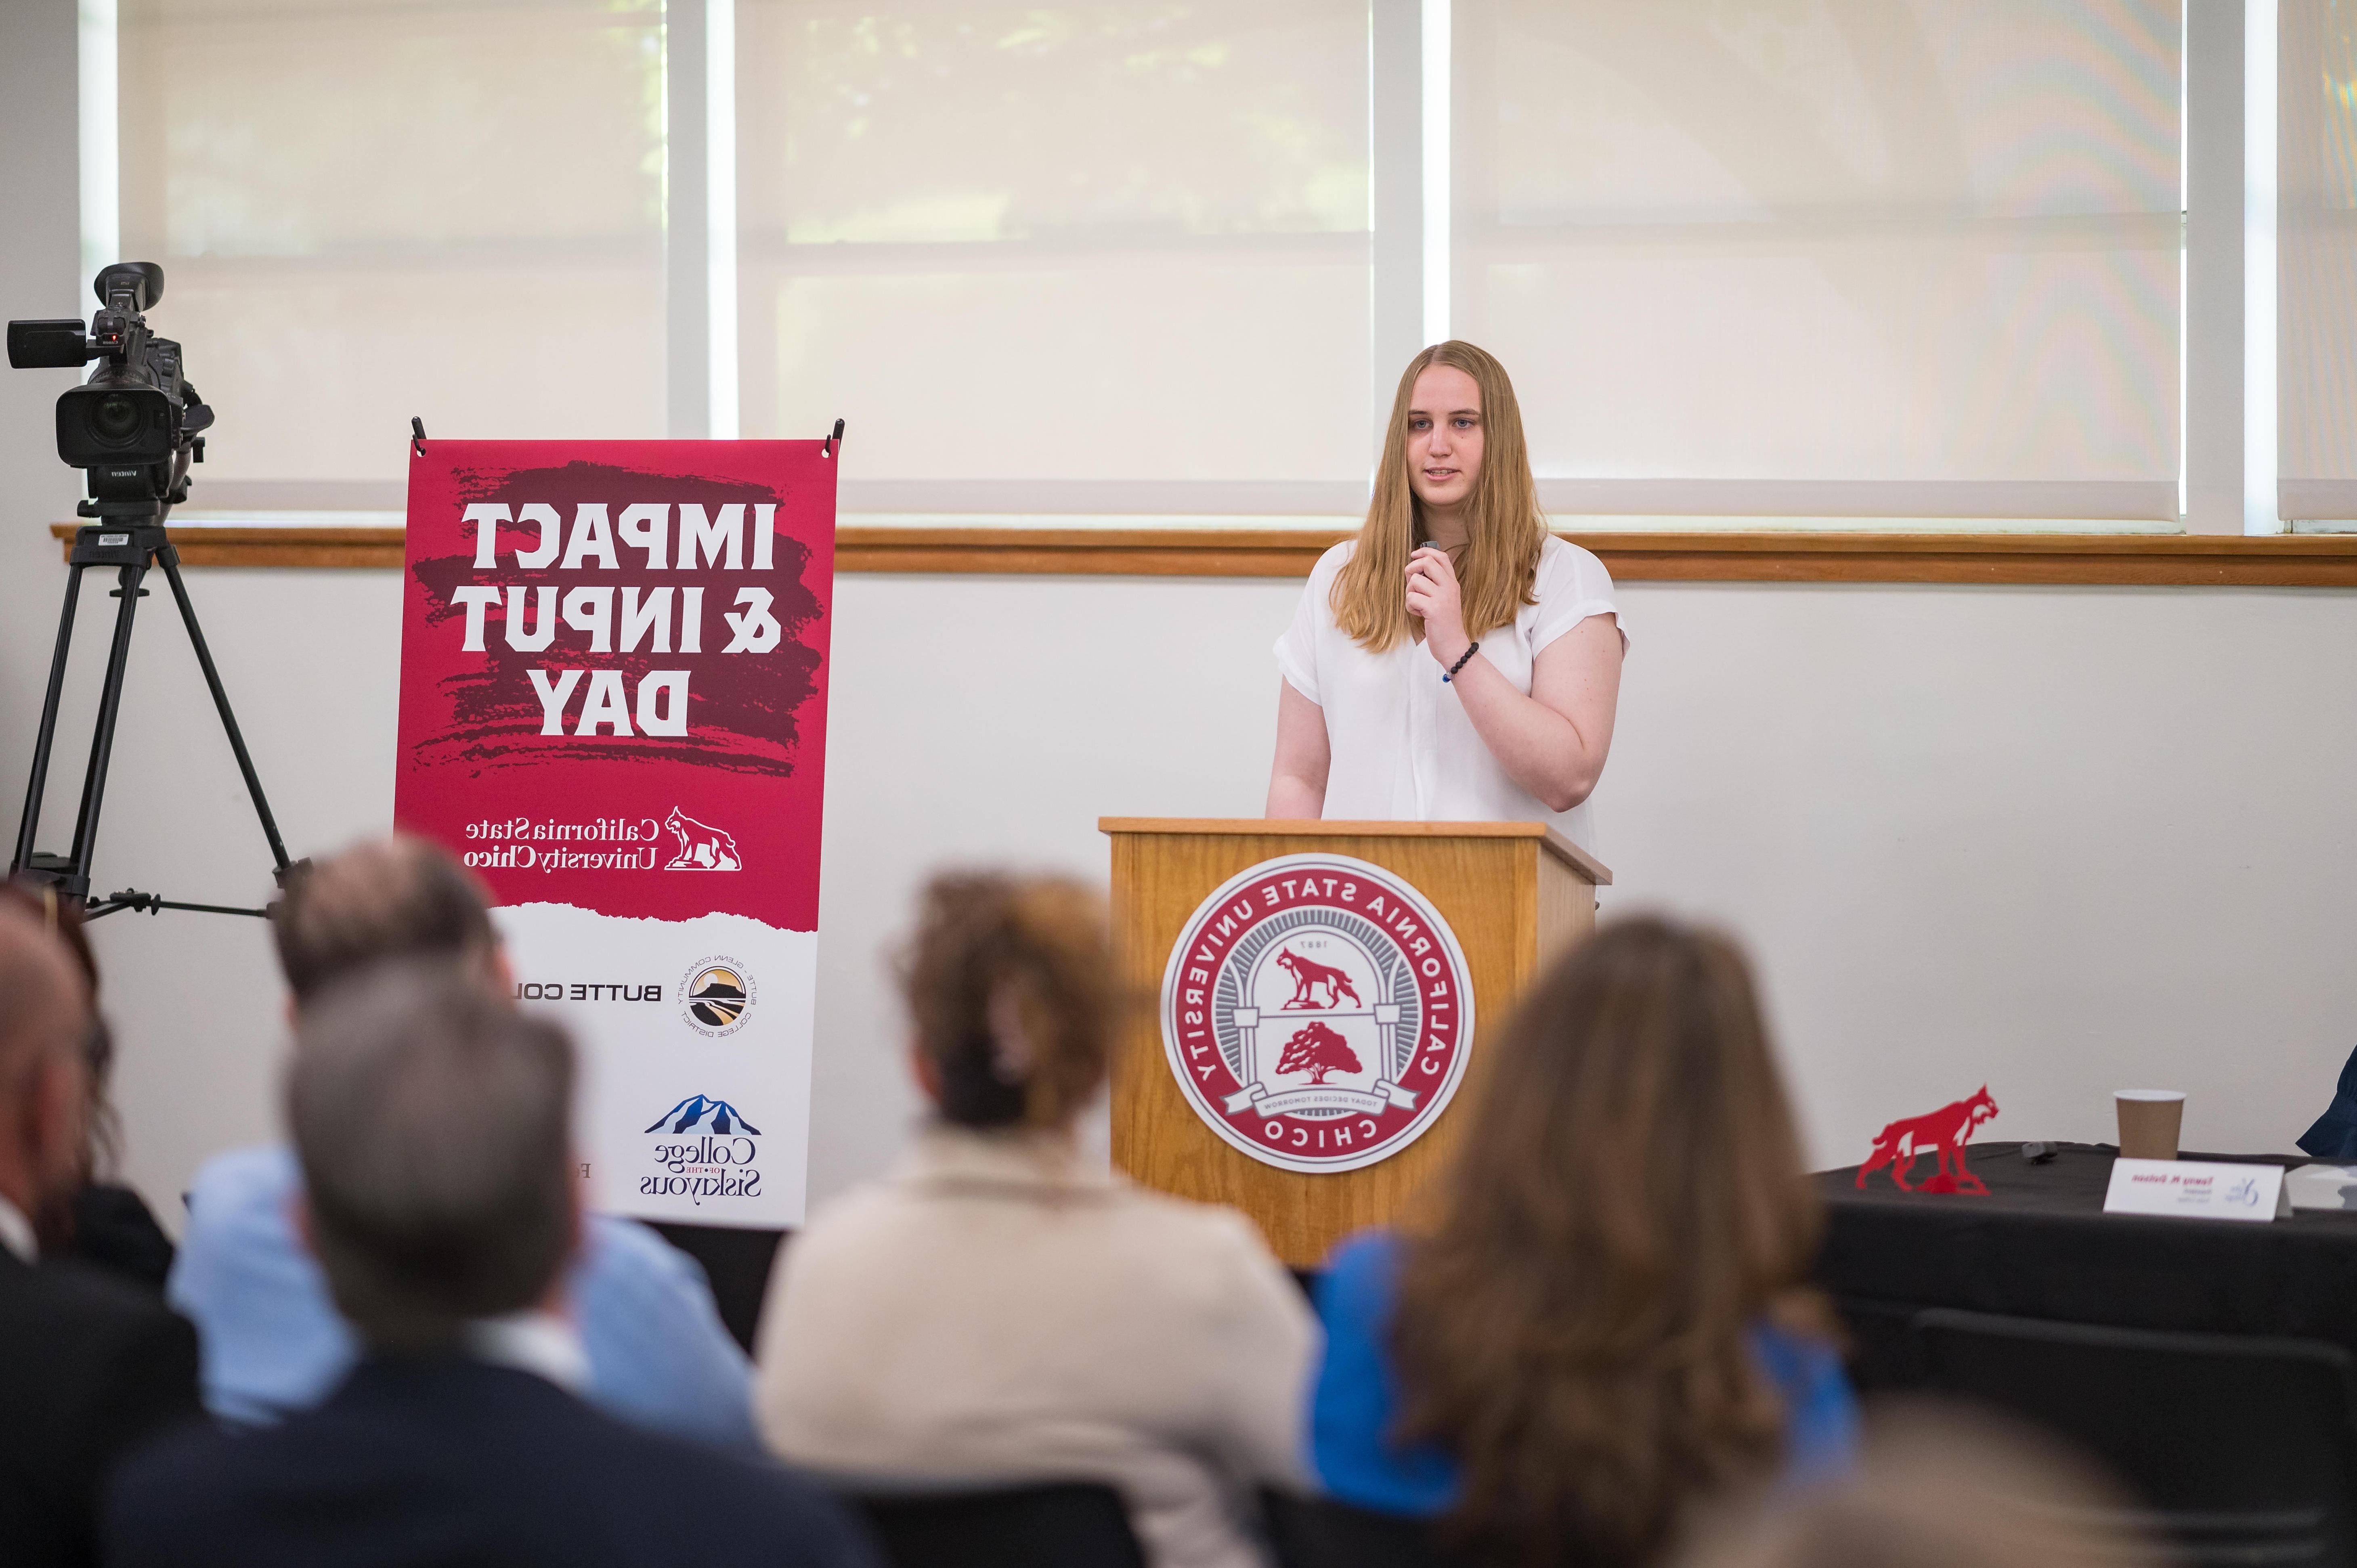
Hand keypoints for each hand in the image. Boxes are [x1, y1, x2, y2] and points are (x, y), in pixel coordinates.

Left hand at [1405, 546, 1469, 667]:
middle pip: (1427, 563)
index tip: (1414, 555)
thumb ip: (1435, 584)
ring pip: (1415, 581)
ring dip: (1410, 593)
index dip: (1425, 551)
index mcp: (1452, 583)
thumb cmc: (1444, 623)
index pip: (1441, 557)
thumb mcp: (1444, 599)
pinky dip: (1410, 606)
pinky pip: (1411, 597)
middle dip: (1412, 569)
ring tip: (1417, 605)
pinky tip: (1418, 614)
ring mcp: (1442, 597)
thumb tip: (1416, 569)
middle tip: (1411, 583)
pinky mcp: (1433, 609)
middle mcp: (1449, 587)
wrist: (1453, 646)